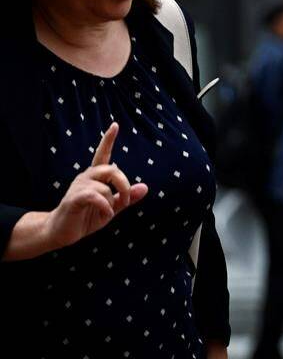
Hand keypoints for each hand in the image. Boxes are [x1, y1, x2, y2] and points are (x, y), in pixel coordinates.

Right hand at [43, 123, 147, 251]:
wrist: (62, 233)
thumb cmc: (86, 218)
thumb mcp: (111, 208)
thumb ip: (126, 198)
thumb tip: (145, 187)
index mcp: (95, 177)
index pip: (102, 154)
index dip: (108, 140)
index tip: (115, 125)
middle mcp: (86, 177)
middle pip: (112, 169)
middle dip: (124, 184)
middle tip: (126, 201)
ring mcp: (78, 187)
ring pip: (105, 187)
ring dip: (112, 202)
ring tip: (108, 213)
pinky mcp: (73, 198)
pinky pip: (95, 196)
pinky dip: (105, 206)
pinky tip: (105, 214)